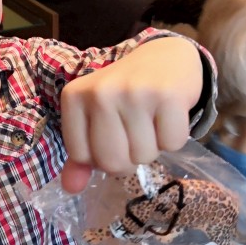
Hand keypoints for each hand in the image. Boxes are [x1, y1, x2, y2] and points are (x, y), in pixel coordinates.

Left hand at [59, 36, 202, 192]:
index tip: (112, 134)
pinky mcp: (168, 95)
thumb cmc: (125, 92)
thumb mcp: (95, 117)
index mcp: (75, 97)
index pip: (82, 157)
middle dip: (128, 159)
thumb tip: (71, 188)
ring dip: (153, 147)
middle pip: (112, 163)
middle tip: (134, 133)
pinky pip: (172, 144)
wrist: (165, 56)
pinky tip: (168, 115)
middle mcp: (101, 92)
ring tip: (151, 120)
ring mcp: (134, 92)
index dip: (101, 156)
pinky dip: (174, 137)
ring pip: (144, 157)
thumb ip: (82, 154)